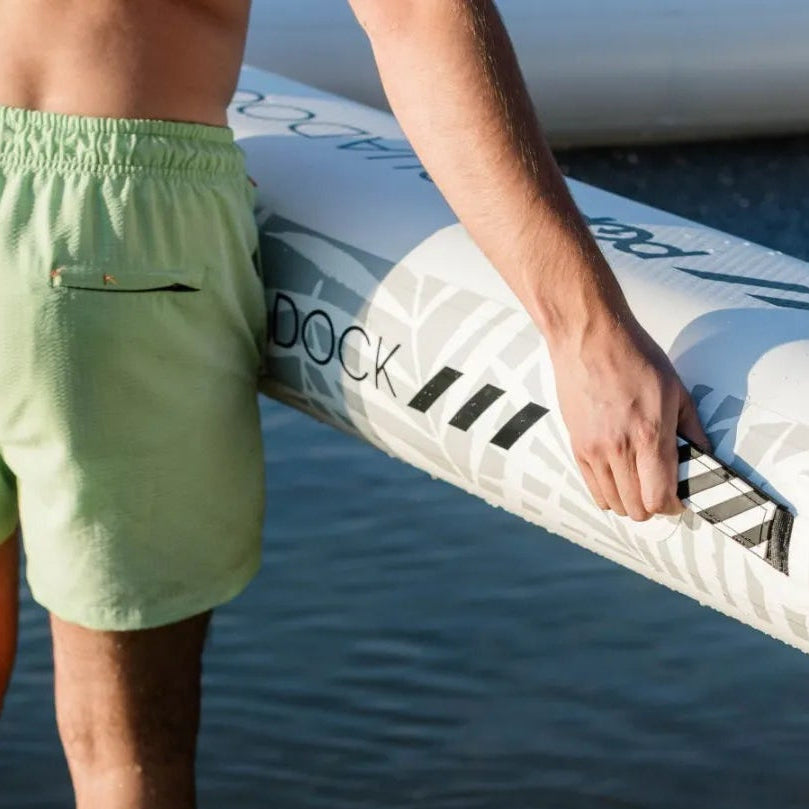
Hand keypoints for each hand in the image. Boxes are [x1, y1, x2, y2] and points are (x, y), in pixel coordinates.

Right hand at [550, 315, 709, 520]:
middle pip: (636, 508)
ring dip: (629, 501)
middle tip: (660, 491)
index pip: (659, 497)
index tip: (678, 499)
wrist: (588, 339)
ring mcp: (594, 450)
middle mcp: (619, 449)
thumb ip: (691, 428)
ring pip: (613, 503)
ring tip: (638, 485)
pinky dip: (607, 493)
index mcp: (649, 435)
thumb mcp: (675, 389)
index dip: (672, 506)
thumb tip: (704, 455)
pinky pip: (592, 488)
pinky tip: (617, 479)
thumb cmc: (633, 357)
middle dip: (652, 506)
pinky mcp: (577, 445)